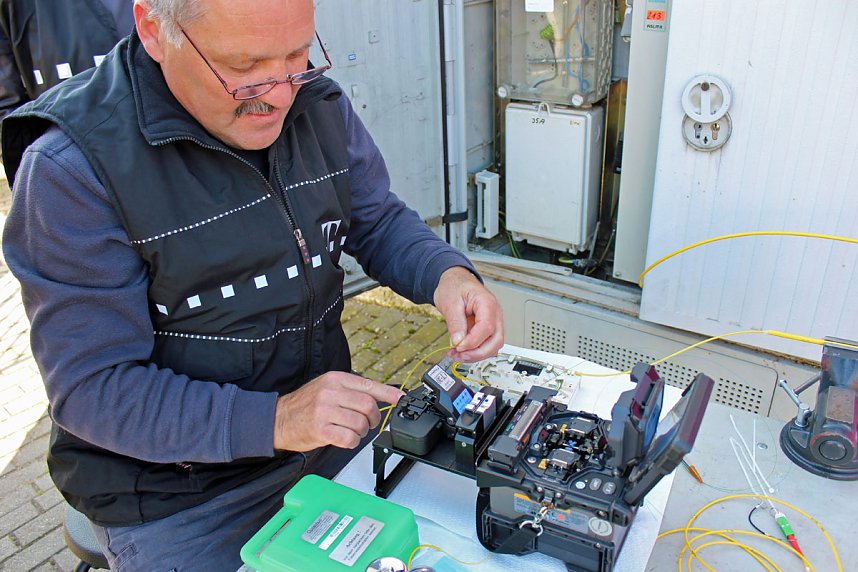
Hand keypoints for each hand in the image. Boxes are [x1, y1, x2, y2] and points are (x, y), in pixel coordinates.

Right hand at [273, 372, 403, 450]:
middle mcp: (331, 392)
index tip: (401, 398)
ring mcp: (325, 411)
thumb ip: (350, 391)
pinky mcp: (321, 429)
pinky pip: (350, 438)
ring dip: (361, 432)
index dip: (389, 393)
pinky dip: (352, 441)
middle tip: (367, 423)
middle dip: (373, 418)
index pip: (369, 385)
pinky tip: (344, 439)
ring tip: (351, 431)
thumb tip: (379, 396)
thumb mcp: (327, 388)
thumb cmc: (305, 405)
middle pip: (369, 406)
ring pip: (361, 423)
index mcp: (335, 379)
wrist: (278, 419)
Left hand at [433, 266, 503, 361]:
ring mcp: (493, 322)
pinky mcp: (487, 329)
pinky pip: (485, 344)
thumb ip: (455, 323)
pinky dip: (474, 351)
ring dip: (476, 355)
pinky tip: (461, 351)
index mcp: (487, 303)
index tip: (458, 347)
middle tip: (459, 355)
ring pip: (493, 346)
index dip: (473, 341)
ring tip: (457, 355)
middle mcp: (494, 314)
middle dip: (477, 353)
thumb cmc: (454, 286)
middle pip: (496, 341)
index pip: (487, 327)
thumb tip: (458, 341)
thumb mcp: (450, 302)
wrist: (455, 281)